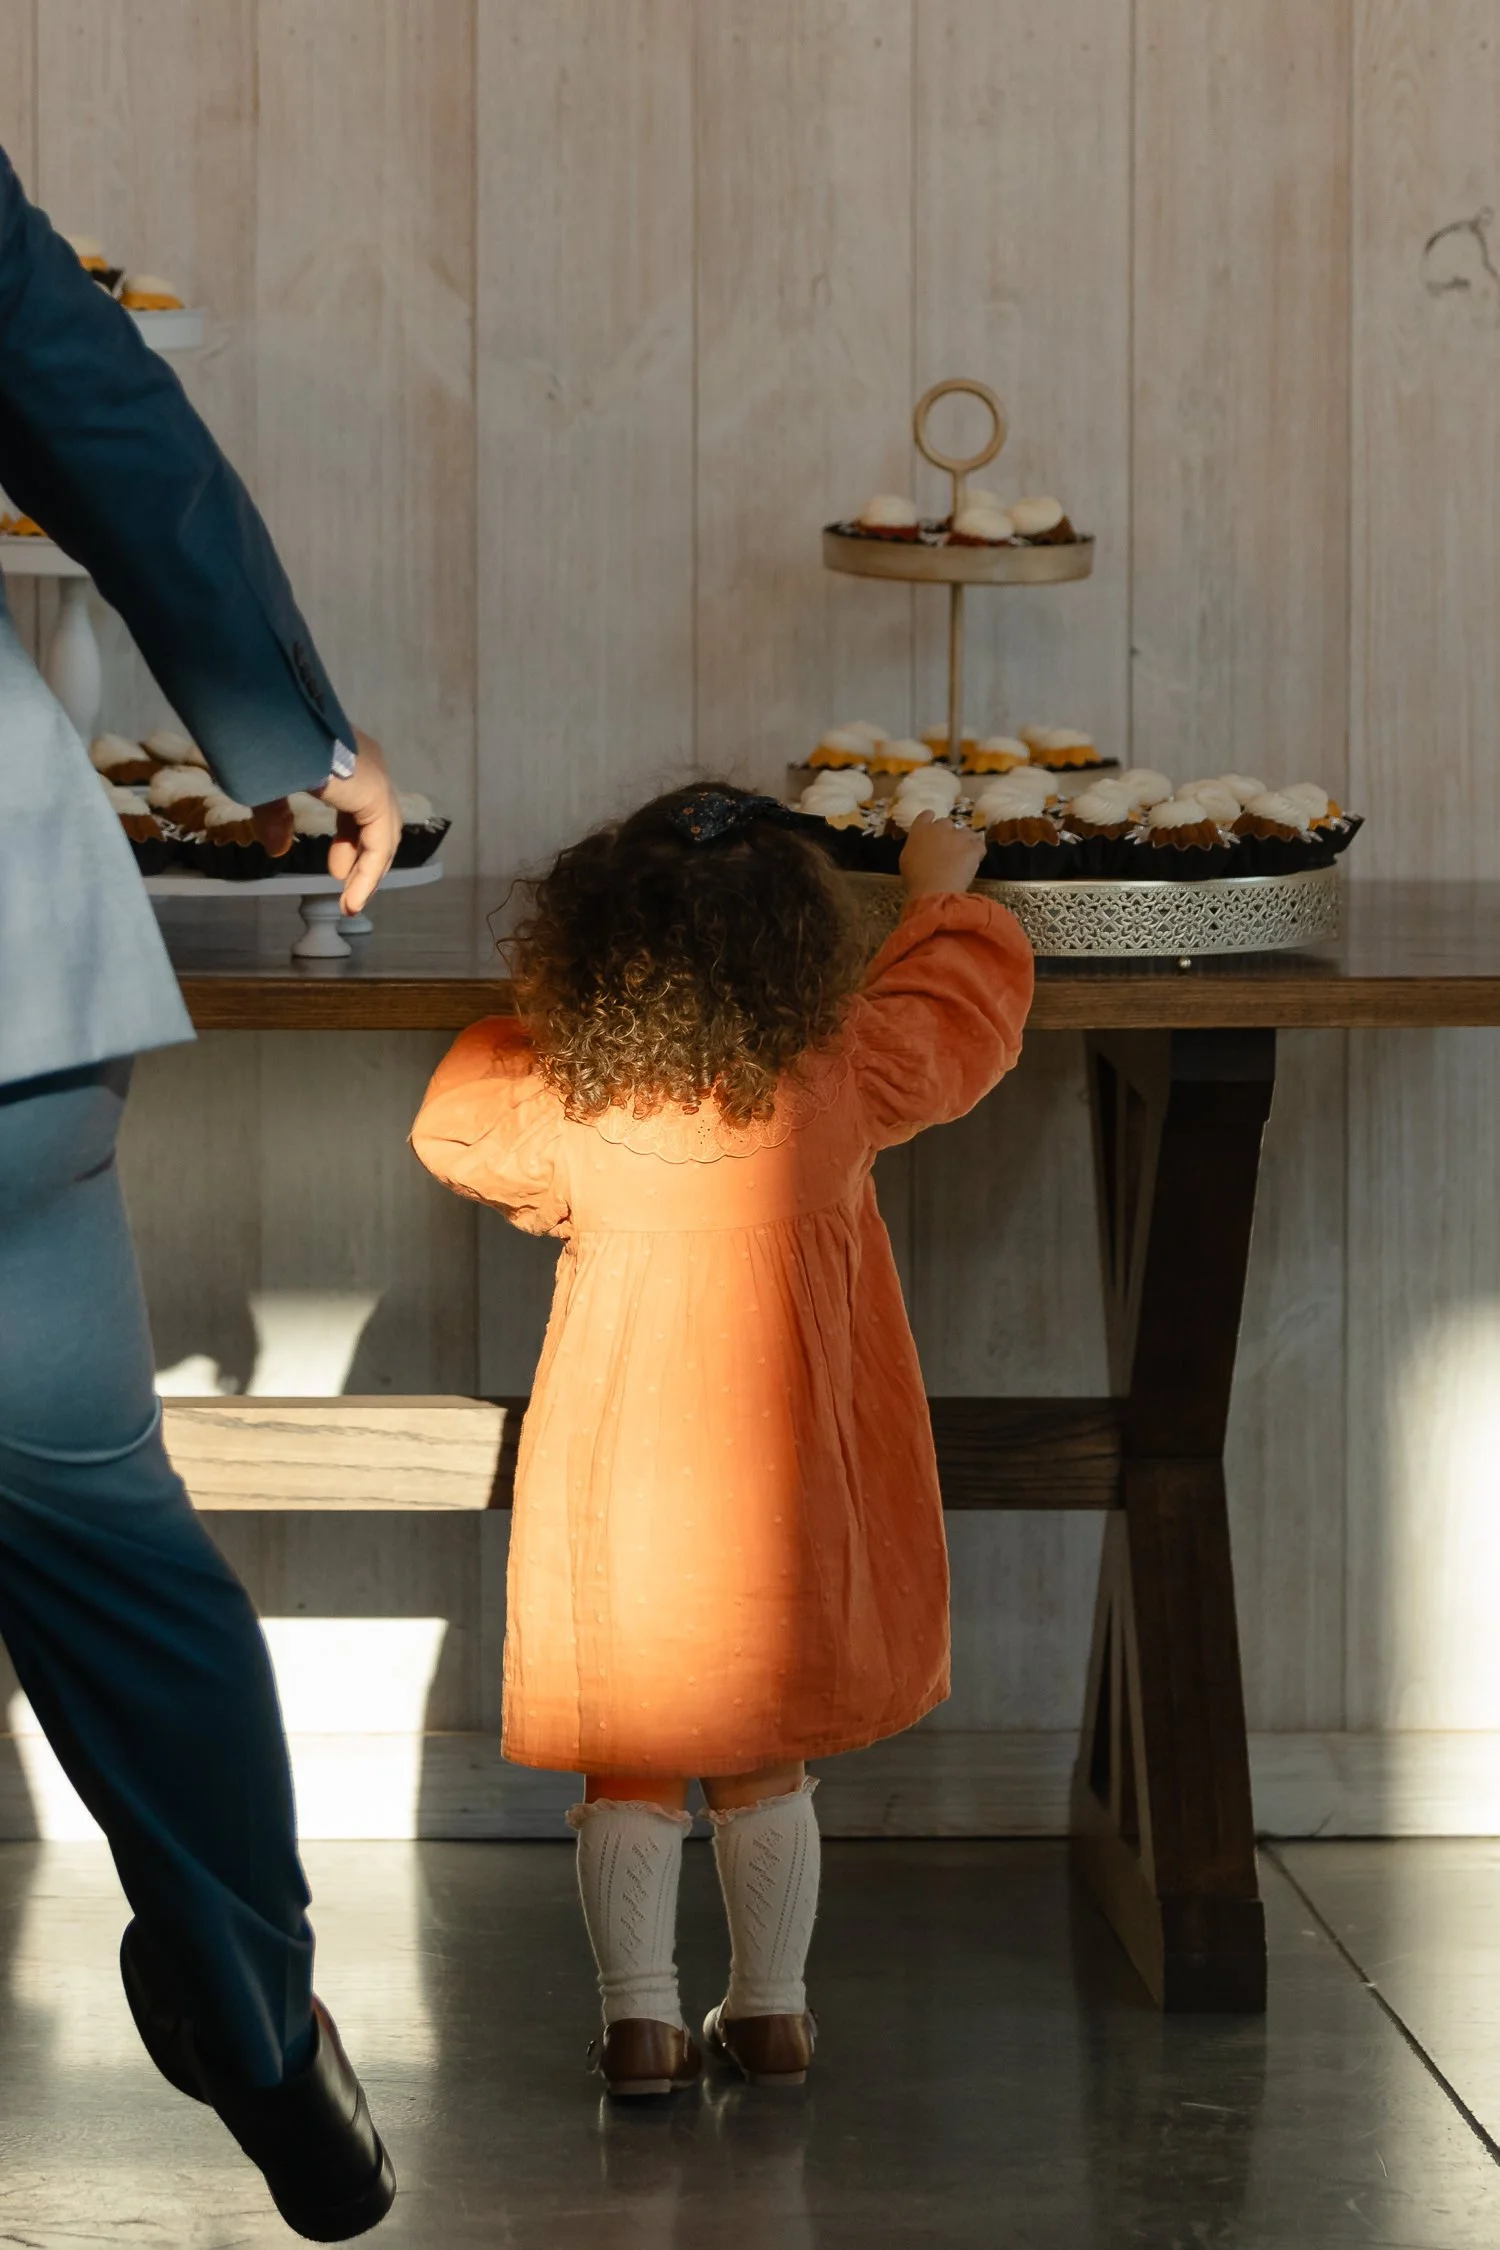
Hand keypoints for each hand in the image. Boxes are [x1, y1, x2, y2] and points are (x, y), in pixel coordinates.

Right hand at [251, 727, 401, 915]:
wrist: (269, 716)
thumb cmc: (263, 739)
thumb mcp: (267, 784)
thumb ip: (275, 816)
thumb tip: (278, 848)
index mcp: (346, 755)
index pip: (361, 806)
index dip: (350, 841)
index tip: (337, 871)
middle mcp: (368, 763)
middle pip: (376, 822)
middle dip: (360, 857)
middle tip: (343, 883)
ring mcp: (375, 775)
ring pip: (383, 834)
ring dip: (368, 871)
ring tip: (351, 900)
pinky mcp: (374, 791)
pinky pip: (380, 841)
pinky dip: (369, 871)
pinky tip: (352, 896)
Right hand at [899, 810, 984, 897]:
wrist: (935, 890)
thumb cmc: (915, 878)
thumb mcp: (906, 859)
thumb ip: (915, 847)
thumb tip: (921, 847)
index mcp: (920, 830)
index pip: (925, 815)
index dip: (929, 819)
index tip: (931, 825)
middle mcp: (940, 828)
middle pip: (946, 823)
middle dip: (947, 832)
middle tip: (945, 847)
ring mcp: (959, 836)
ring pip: (965, 832)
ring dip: (964, 840)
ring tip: (962, 853)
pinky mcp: (974, 848)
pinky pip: (979, 845)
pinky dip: (977, 851)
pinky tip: (974, 859)